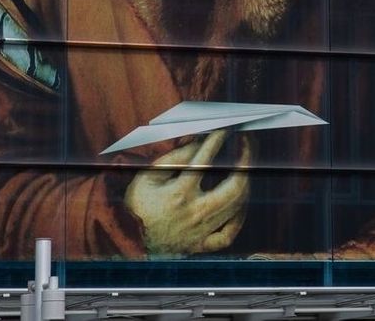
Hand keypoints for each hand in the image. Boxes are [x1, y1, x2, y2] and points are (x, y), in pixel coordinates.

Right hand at [124, 128, 250, 255]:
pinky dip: (239, 218)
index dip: (217, 141)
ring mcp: (201, 231)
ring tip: (245, 166)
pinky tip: (239, 203)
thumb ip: (174, 158)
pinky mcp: (201, 245)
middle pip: (235, 185)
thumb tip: (199, 143)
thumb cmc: (136, 207)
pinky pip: (229, 234)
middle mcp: (194, 213)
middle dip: (246, 159)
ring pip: (237, 206)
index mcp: (178, 194)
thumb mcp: (146, 177)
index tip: (226, 129)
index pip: (205, 161)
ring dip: (246, 182)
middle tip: (247, 143)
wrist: (127, 242)